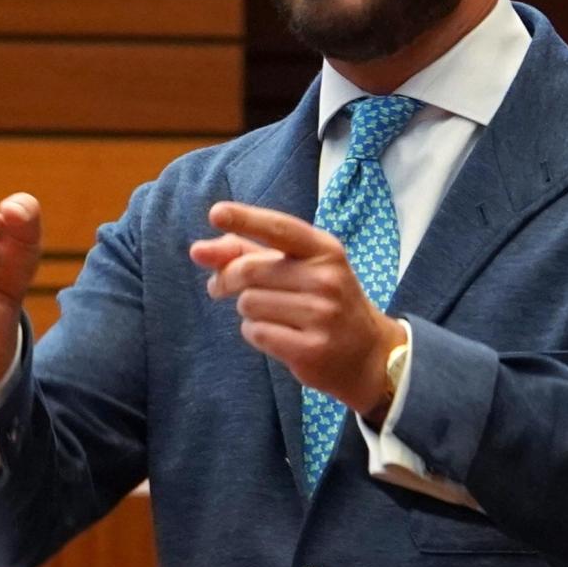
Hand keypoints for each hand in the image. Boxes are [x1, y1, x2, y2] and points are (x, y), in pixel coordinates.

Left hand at [190, 201, 404, 418]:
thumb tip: (200, 250)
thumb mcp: (299, 268)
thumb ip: (249, 252)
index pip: (280, 229)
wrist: (367, 354)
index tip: (216, 213)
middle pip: (249, 270)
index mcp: (325, 250)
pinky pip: (255, 332)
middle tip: (219, 287)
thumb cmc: (323, 301)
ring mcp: (322, 315)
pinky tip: (277, 334)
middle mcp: (327, 279)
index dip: (246, 219)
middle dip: (226, 278)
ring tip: (270, 314)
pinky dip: (255, 332)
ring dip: (247, 309)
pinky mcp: (311, 349)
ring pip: (248, 303)